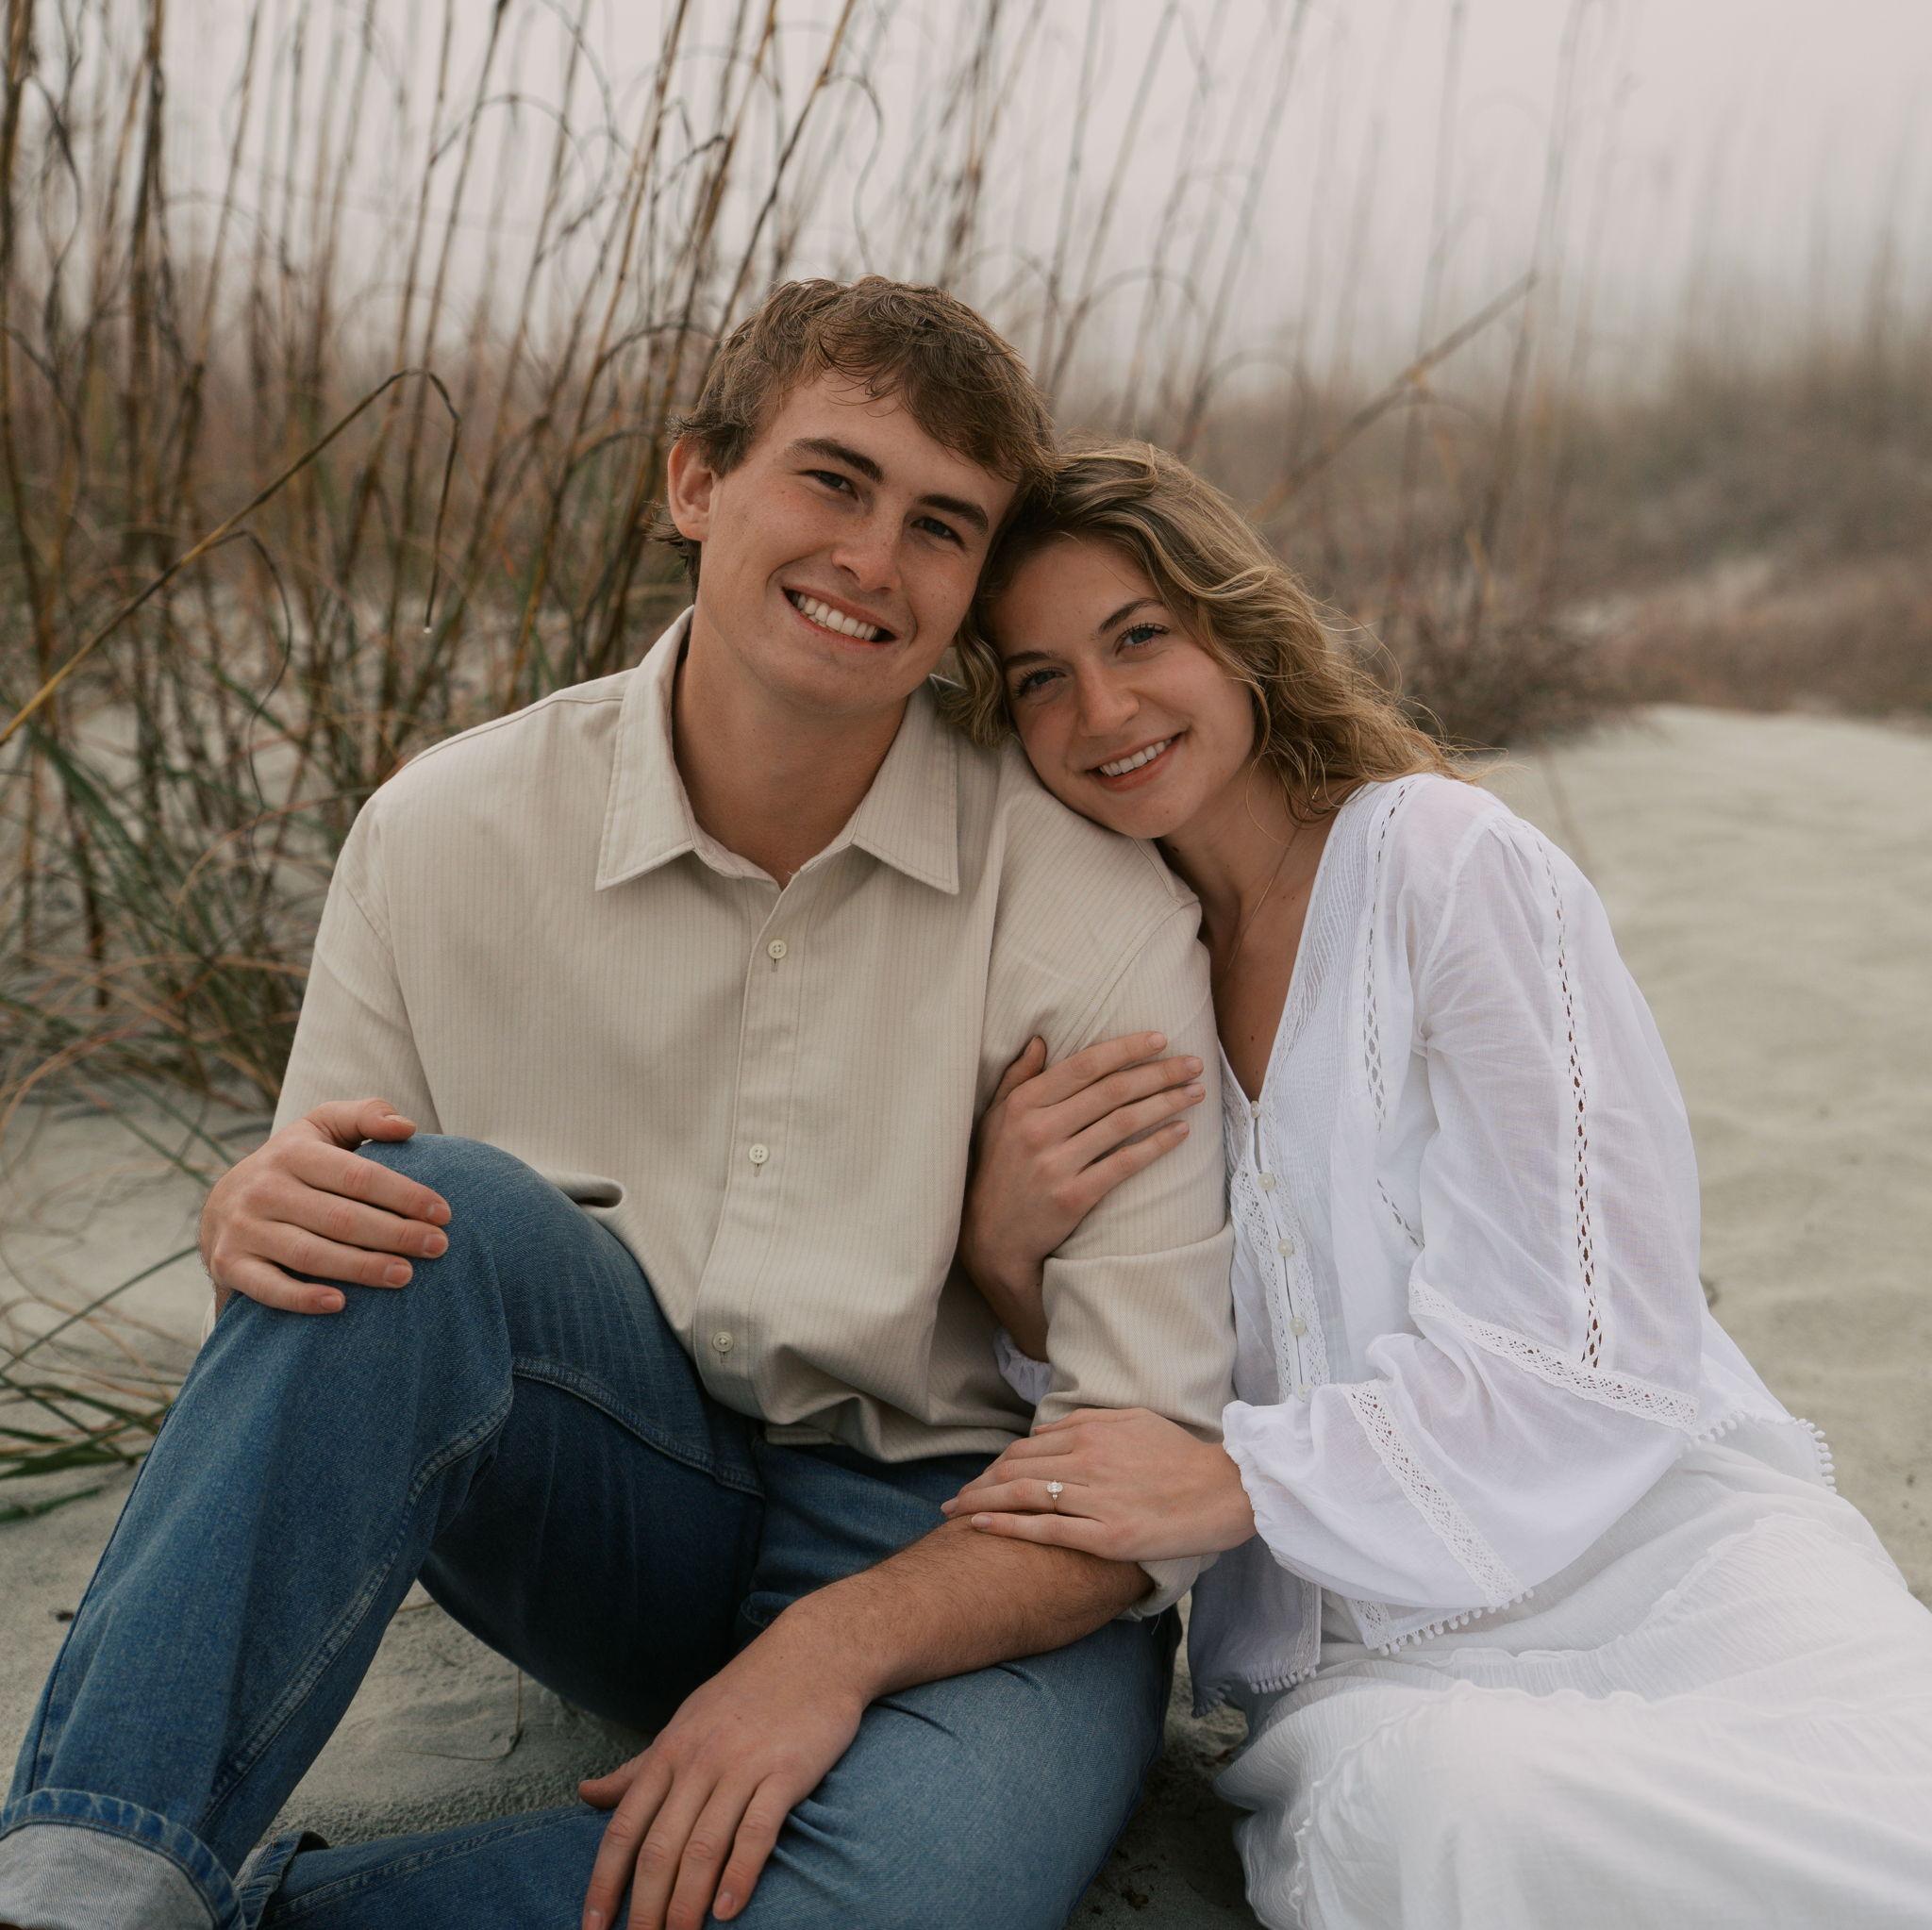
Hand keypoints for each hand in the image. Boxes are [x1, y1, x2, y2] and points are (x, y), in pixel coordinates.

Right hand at [199, 1098, 450, 1316]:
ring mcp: (244, 1228)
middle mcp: (264, 1189)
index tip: (444, 1213)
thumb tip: (407, 1127)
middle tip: (438, 1247)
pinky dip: (302, 1299)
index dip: (404, 1195)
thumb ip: (366, 1116)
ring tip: (405, 1276)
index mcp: (293, 1152)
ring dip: (361, 1268)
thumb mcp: (323, 1127)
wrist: (221, 1204)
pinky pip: (268, 1288)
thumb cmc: (295, 1164)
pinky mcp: (229, 1264)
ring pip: (310, 1254)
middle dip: (395, 1234)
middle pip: (340, 1218)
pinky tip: (340, 1304)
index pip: (358, 1175)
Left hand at [575, 1612, 871, 1929]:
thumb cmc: (745, 1693)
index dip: (604, 1883)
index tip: (592, 1927)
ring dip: (686, 1905)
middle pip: (660, 1848)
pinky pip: (758, 1830)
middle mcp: (699, 1760)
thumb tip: (585, 1793)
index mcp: (669, 1751)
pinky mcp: (787, 1772)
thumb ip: (638, 1767)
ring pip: (704, 1847)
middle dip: (645, 1909)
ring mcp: (744, 1765)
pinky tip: (728, 1909)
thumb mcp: (684, 1723)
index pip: (624, 1828)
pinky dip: (740, 1874)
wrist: (817, 1651)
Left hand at [939, 1407, 1254, 1562]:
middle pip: (1016, 1471)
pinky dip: (1008, 1526)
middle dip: (979, 1485)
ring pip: (1023, 1496)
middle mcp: (1088, 1460)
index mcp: (1092, 1432)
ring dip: (981, 1503)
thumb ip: (1088, 1422)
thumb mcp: (1134, 1421)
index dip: (996, 1466)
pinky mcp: (1107, 1534)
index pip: (1026, 1449)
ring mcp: (1096, 1499)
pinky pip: (1046, 1529)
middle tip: (953, 1502)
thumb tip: (1046, 1432)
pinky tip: (982, 1526)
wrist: (1226, 1489)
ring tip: (955, 1514)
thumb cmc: (1182, 1456)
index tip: (980, 1480)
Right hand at [958, 1032, 1204, 1357]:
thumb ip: (1017, 1077)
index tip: (1161, 1039)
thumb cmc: (996, 1171)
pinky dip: (1156, 1145)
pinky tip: (1180, 1132)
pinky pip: (1124, 1163)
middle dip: (1159, 1073)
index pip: (1084, 1066)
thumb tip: (1041, 1040)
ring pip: (1123, 1122)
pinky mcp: (1074, 1197)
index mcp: (1022, 1104)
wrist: (991, 1237)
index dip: (1126, 1049)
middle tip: (1194, 1064)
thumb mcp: (994, 1118)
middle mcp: (1038, 1130)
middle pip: (1112, 1091)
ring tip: (1195, 1093)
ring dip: (1166, 1104)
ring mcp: (1056, 1164)